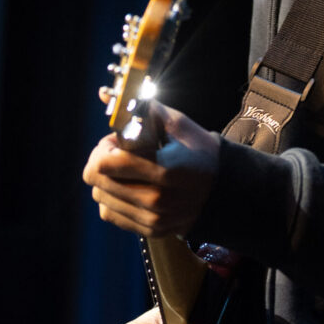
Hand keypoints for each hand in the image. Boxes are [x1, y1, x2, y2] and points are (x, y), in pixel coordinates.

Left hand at [83, 101, 218, 235]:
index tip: (117, 141)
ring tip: (127, 170)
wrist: (226, 188)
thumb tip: (104, 92)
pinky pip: (110, 214)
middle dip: (101, 161)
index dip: (104, 148)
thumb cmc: (199, 150)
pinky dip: (113, 198)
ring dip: (106, 180)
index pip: (105, 164)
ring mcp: (154, 219)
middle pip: (98, 181)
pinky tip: (130, 186)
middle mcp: (157, 199)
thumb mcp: (176, 123)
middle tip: (119, 153)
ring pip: (101, 198)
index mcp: (164, 169)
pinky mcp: (151, 230)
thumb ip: (140, 108)